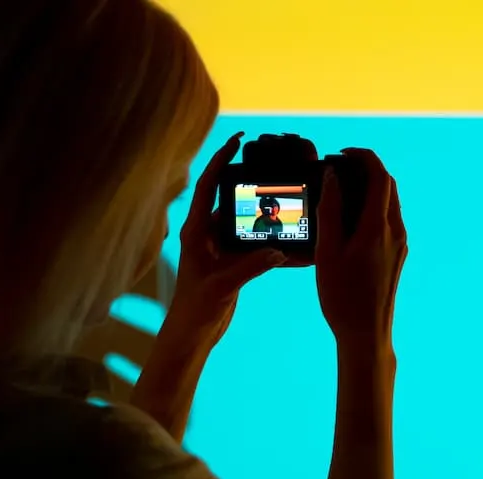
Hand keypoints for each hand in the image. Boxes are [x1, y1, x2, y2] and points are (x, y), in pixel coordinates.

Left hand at [171, 132, 286, 337]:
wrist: (192, 333)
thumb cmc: (195, 309)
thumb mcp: (223, 286)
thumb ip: (250, 267)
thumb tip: (278, 251)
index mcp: (196, 231)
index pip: (207, 185)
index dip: (221, 159)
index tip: (237, 140)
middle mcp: (206, 234)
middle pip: (230, 196)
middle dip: (250, 181)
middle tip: (272, 166)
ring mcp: (219, 247)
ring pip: (245, 220)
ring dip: (263, 212)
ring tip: (287, 200)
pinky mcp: (231, 261)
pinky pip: (254, 243)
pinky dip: (270, 239)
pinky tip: (290, 240)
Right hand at [315, 148, 407, 347]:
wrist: (366, 332)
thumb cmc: (342, 296)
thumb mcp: (328, 250)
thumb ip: (331, 210)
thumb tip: (334, 177)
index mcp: (379, 227)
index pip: (380, 176)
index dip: (364, 157)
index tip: (343, 152)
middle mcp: (396, 232)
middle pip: (389, 186)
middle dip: (367, 169)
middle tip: (340, 168)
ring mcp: (400, 244)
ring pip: (390, 203)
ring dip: (371, 189)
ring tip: (342, 190)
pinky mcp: (398, 255)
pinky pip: (390, 220)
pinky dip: (373, 207)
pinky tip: (351, 218)